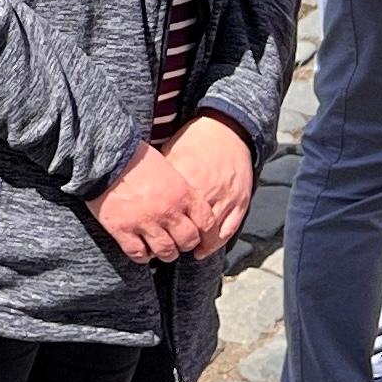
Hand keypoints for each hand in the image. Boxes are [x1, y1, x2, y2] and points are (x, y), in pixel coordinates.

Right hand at [92, 141, 212, 264]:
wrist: (104, 156)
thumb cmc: (135, 157)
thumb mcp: (167, 168)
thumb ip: (179, 190)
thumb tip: (186, 207)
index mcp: (182, 193)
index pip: (206, 223)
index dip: (207, 236)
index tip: (202, 241)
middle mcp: (167, 210)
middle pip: (187, 241)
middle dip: (185, 245)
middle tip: (178, 243)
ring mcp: (145, 221)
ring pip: (165, 251)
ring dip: (165, 253)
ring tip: (160, 250)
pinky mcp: (122, 229)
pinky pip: (138, 253)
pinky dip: (142, 256)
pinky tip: (141, 250)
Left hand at [161, 117, 255, 255]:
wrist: (227, 129)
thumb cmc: (194, 141)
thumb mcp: (171, 153)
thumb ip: (161, 176)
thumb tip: (140, 191)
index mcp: (188, 177)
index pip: (173, 211)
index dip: (161, 226)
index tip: (151, 235)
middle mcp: (209, 189)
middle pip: (192, 226)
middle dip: (178, 240)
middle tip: (167, 248)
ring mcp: (227, 196)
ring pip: (212, 233)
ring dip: (198, 246)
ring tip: (186, 251)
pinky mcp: (241, 200)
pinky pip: (230, 228)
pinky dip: (217, 242)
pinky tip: (206, 249)